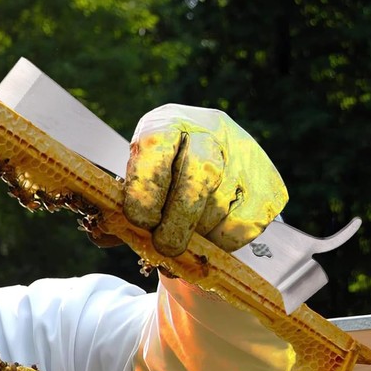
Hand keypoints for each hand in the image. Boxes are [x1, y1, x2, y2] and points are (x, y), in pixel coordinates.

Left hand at [122, 104, 287, 255]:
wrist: (213, 162)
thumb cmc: (161, 179)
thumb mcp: (136, 184)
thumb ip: (117, 212)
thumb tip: (102, 235)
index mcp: (166, 123)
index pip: (156, 146)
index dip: (146, 188)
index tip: (139, 220)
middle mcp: (210, 130)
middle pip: (199, 175)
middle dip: (178, 220)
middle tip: (165, 247)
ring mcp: (245, 156)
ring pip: (220, 207)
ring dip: (197, 235)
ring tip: (184, 239)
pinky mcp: (269, 186)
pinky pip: (242, 227)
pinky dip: (221, 243)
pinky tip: (208, 237)